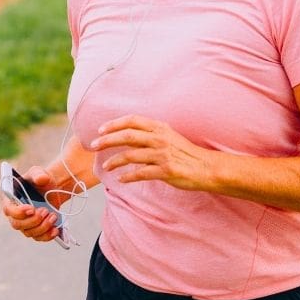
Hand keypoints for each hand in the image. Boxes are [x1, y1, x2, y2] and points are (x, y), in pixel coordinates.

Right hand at [2, 166, 62, 242]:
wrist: (52, 188)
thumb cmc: (41, 179)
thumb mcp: (39, 172)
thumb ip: (39, 174)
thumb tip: (41, 179)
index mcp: (10, 199)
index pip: (8, 210)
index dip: (18, 212)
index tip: (31, 209)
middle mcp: (14, 214)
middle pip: (17, 224)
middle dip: (33, 220)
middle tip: (46, 211)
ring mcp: (25, 224)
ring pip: (29, 233)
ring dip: (42, 227)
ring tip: (54, 216)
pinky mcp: (35, 230)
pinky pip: (39, 237)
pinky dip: (47, 236)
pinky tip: (56, 230)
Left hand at [90, 115, 213, 190]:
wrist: (206, 166)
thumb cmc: (186, 153)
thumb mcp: (169, 136)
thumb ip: (150, 135)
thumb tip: (129, 136)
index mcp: (160, 128)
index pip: (132, 120)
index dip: (114, 124)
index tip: (101, 130)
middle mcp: (159, 138)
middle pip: (127, 136)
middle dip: (107, 140)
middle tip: (94, 146)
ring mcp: (162, 154)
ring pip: (130, 155)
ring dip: (114, 161)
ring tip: (106, 166)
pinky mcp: (165, 170)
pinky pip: (140, 173)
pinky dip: (128, 176)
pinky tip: (121, 179)